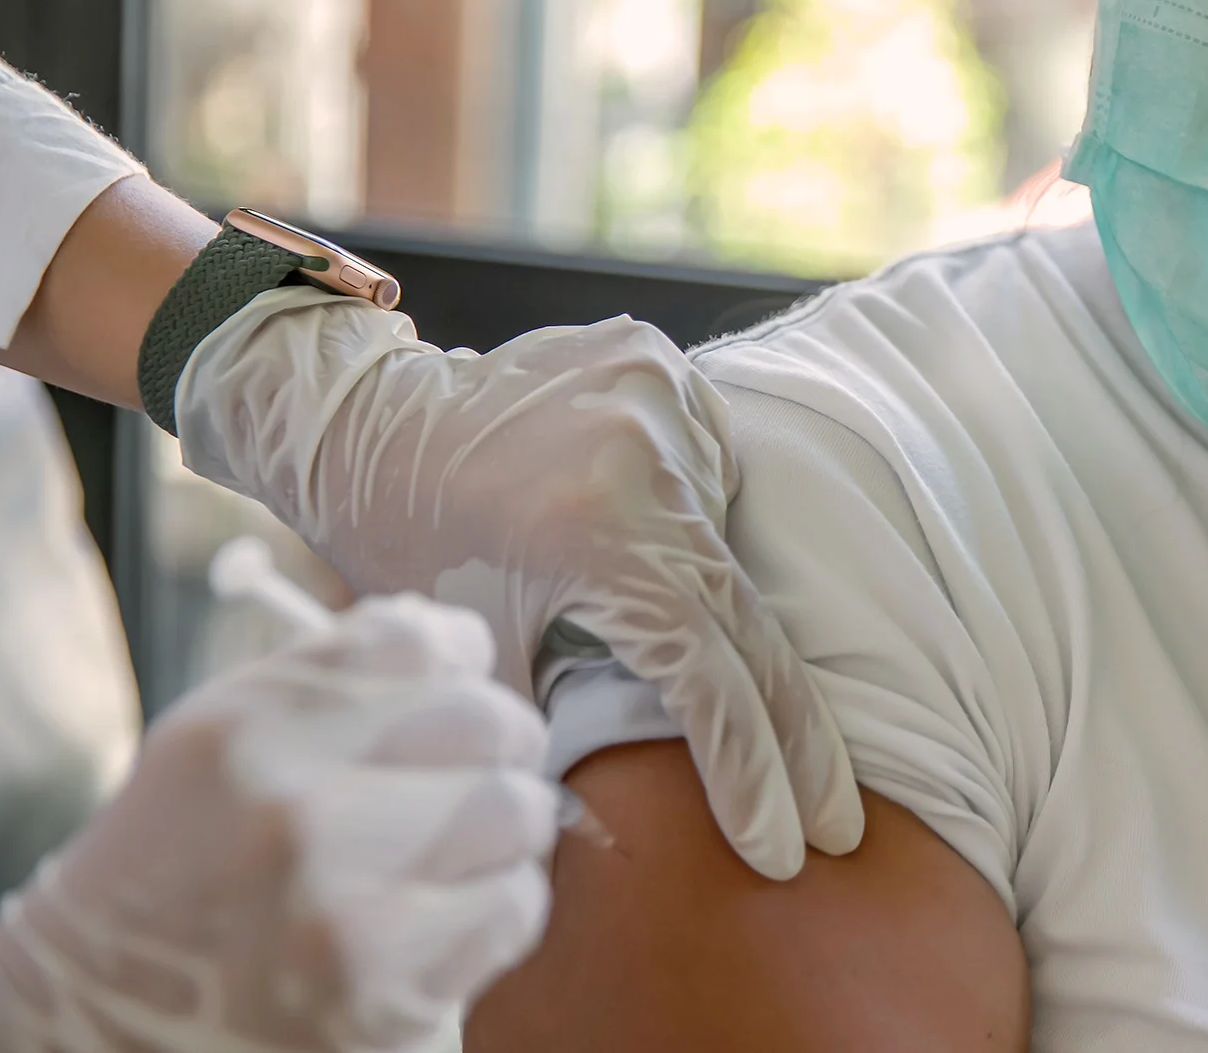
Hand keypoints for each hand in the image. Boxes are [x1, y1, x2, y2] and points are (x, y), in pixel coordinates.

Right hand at [0, 597, 555, 1052]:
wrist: (91, 1016)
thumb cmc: (178, 868)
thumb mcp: (216, 744)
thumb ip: (333, 686)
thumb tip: (463, 647)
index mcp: (243, 724)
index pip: (420, 640)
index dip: (460, 663)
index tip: (455, 691)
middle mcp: (288, 803)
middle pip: (490, 723)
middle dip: (496, 753)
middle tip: (466, 787)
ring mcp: (335, 901)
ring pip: (516, 813)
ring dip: (501, 838)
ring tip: (448, 862)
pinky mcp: (378, 988)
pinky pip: (513, 906)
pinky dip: (497, 912)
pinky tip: (440, 925)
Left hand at [171, 289, 862, 880]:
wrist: (368, 421)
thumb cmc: (412, 548)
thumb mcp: (487, 659)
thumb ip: (570, 731)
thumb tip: (651, 818)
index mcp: (596, 532)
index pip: (710, 671)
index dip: (756, 768)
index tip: (789, 844)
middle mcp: (646, 453)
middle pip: (752, 618)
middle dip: (797, 735)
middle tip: (839, 820)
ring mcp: (663, 395)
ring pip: (736, 544)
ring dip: (736, 615)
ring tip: (689, 643)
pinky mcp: (664, 362)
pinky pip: (716, 470)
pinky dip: (703, 521)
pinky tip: (655, 536)